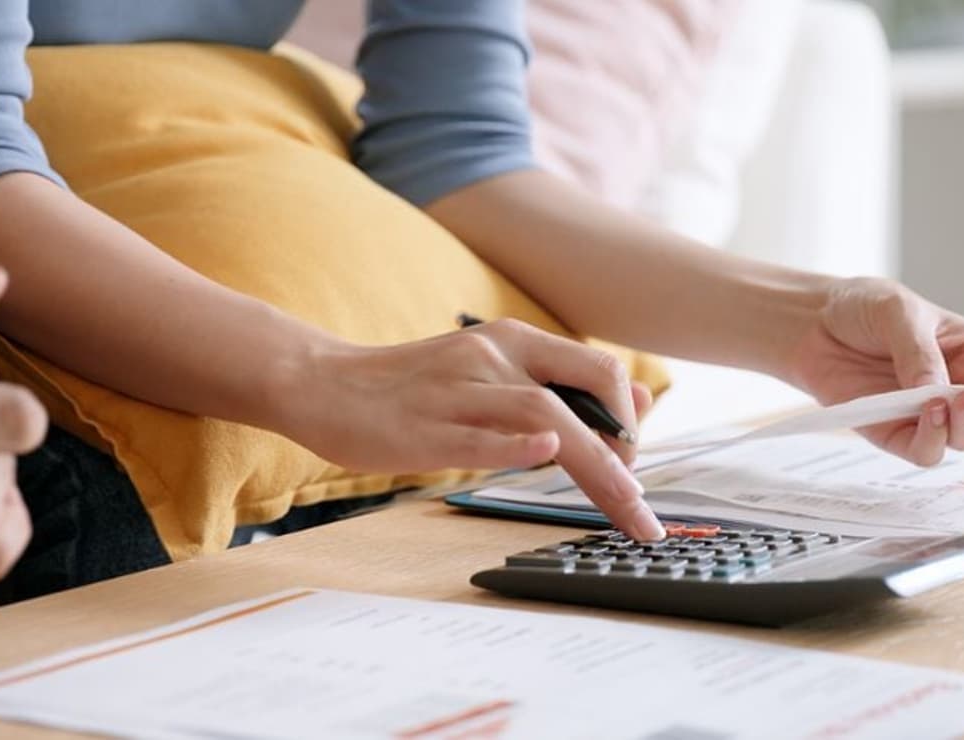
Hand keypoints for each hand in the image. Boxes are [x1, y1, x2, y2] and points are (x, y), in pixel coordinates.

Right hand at [282, 319, 664, 539]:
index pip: (598, 370)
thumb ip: (553, 385)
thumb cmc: (410, 389)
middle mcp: (491, 356)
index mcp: (512, 341)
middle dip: (625, 451)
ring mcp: (457, 390)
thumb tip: (640, 401)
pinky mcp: (424, 427)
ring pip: (543, 414)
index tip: (635, 466)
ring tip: (622, 503)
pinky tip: (546, 453)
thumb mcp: (487, 372)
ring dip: (594, 462)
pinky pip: (478, 435)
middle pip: (583, 391)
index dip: (630, 418)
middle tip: (638, 504)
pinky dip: (516, 444)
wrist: (324, 384)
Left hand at [787, 277, 963, 464]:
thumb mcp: (897, 311)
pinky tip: (923, 412)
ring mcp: (930, 413)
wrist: (810, 325)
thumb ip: (920, 350)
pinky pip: (923, 452)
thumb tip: (939, 391)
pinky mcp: (895, 432)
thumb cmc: (862, 309)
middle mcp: (962, 386)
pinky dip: (930, 438)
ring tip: (952, 400)